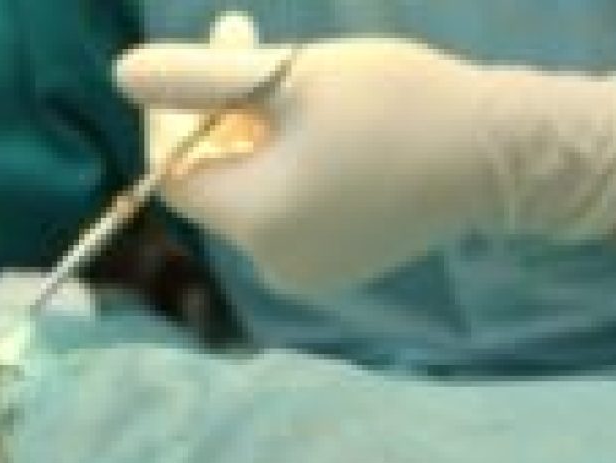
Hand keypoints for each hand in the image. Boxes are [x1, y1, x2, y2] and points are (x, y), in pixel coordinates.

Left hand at [117, 33, 615, 294]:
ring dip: (252, 134)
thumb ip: (200, 79)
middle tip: (244, 33)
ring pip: (252, 197)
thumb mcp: (291, 77)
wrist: (494, 158)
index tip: (204, 53)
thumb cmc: (397, 105)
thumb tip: (121, 75)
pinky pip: (287, 217)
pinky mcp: (337, 269)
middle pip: (216, 186)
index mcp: (256, 222)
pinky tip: (316, 128)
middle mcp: (272, 265)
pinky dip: (285, 170)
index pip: (176, 176)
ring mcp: (307, 274)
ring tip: (286, 75)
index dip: (172, 116)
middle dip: (218, 112)